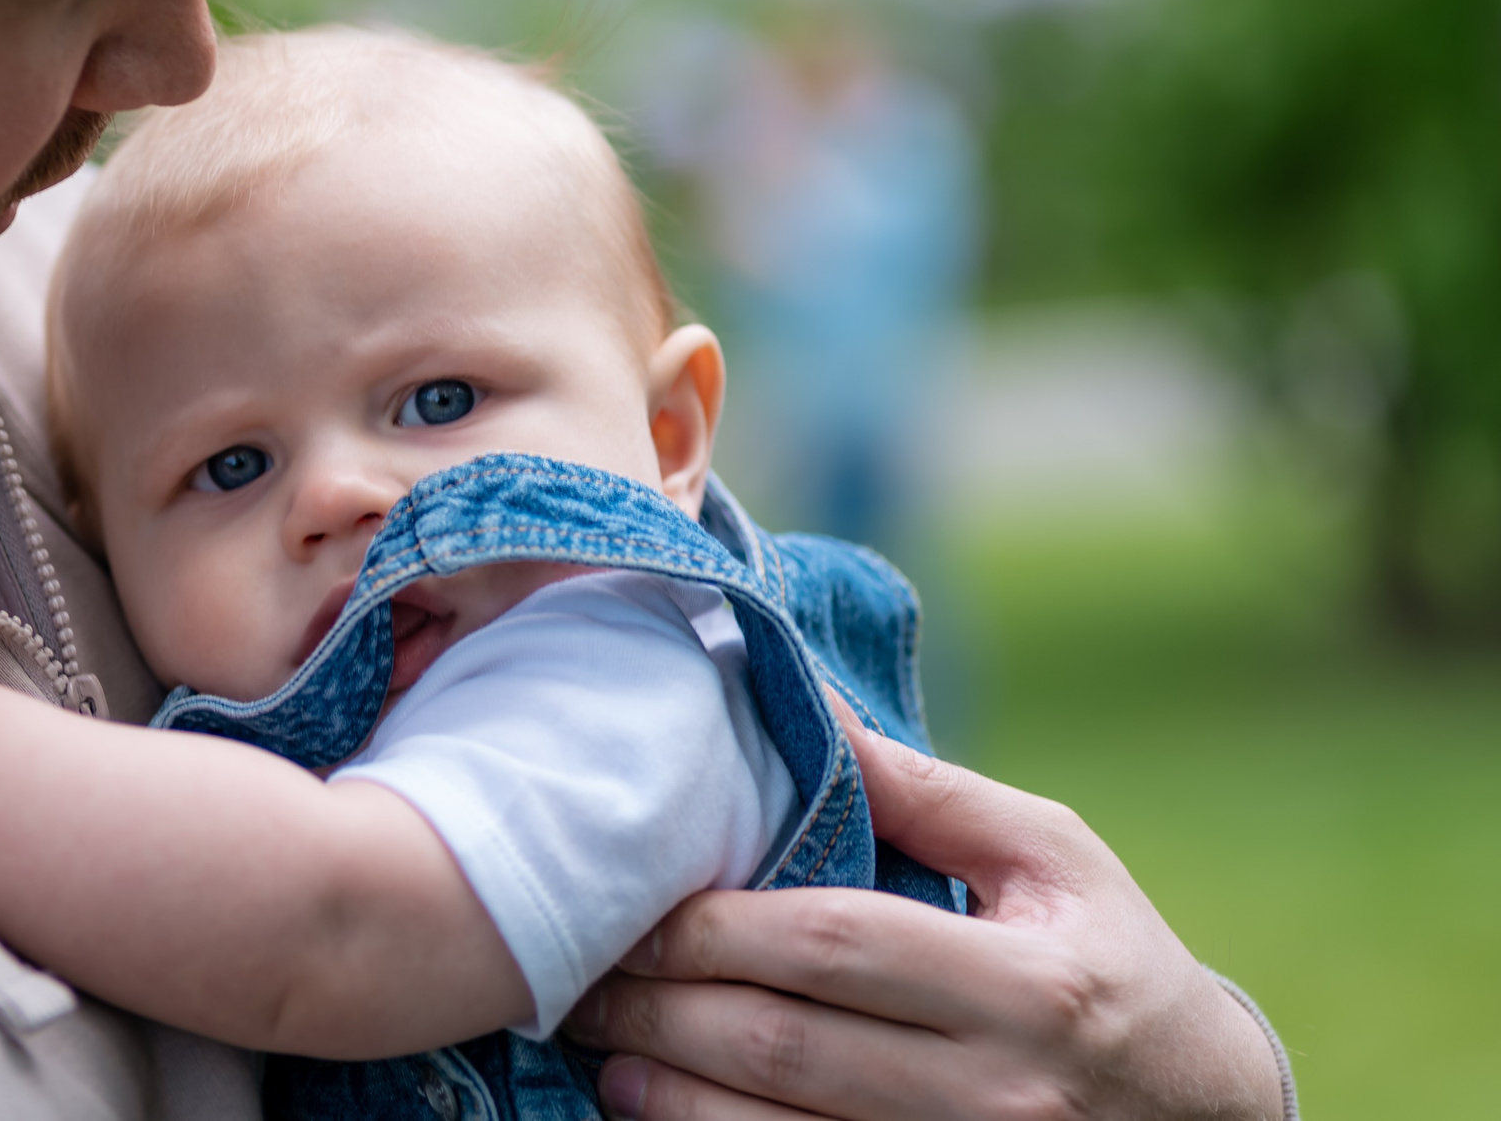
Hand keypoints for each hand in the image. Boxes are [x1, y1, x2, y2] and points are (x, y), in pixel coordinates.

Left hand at [568, 704, 1284, 1119]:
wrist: (1202, 1112)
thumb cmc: (1109, 958)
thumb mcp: (1050, 856)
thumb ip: (925, 791)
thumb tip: (806, 704)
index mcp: (1028, 986)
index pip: (836, 947)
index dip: (718, 927)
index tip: (635, 901)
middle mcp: (997, 1094)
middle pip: (788, 1048)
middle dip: (665, 1008)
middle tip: (581, 974)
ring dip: (670, 1097)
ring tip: (599, 1049)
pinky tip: (656, 1115)